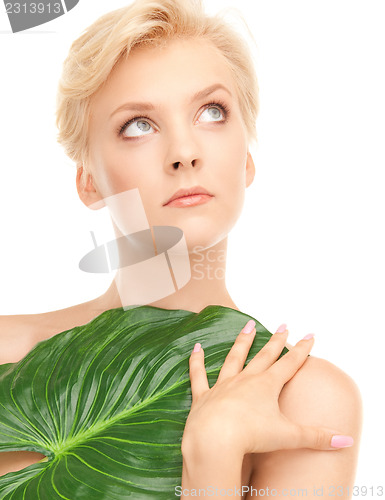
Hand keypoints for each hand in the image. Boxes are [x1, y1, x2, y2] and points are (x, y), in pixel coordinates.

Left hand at [182, 321, 353, 456]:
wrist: (215, 439)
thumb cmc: (252, 436)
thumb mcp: (289, 436)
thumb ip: (317, 438)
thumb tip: (346, 440)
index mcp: (267, 386)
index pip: (289, 364)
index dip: (301, 350)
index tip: (309, 335)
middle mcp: (246, 380)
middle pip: (264, 356)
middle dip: (276, 341)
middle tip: (283, 325)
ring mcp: (224, 386)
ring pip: (234, 358)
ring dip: (242, 342)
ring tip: (248, 325)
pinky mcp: (204, 396)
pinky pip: (199, 375)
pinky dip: (196, 361)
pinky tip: (195, 347)